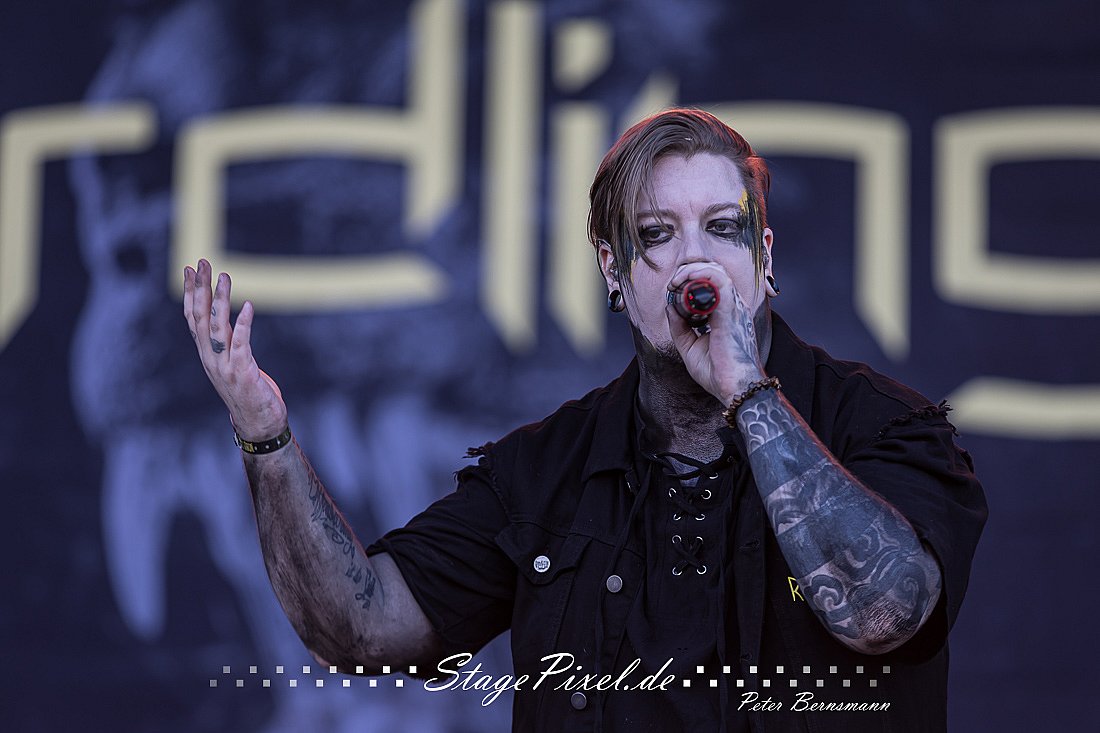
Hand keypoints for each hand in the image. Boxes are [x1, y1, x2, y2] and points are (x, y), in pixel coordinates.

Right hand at [183, 259, 287, 440]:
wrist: (258, 425)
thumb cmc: (248, 393)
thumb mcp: (232, 364)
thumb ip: (228, 344)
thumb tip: (229, 322)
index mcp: (206, 354)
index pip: (192, 318)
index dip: (189, 293)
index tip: (189, 269)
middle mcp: (210, 358)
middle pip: (200, 316)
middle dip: (199, 287)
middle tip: (201, 262)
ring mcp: (224, 365)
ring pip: (217, 326)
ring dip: (219, 299)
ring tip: (223, 275)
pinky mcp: (242, 372)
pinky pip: (241, 343)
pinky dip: (243, 324)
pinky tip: (247, 306)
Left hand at [666, 261, 765, 403]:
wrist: (734, 389)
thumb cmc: (718, 372)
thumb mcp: (690, 347)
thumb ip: (679, 327)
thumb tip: (669, 307)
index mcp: (726, 314)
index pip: (712, 283)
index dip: (691, 280)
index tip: (673, 289)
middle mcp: (733, 306)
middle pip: (713, 273)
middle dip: (689, 272)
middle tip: (673, 284)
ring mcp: (733, 306)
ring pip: (715, 272)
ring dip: (691, 271)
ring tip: (675, 282)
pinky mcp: (730, 310)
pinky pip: (718, 280)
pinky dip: (699, 274)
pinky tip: (684, 280)